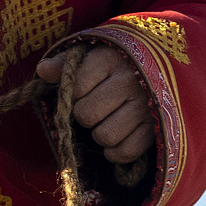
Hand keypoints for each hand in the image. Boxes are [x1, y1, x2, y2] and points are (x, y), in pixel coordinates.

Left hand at [34, 42, 153, 169]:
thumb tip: (43, 70)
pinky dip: (116, 152)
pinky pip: (126, 151)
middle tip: (97, 106)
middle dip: (85, 114)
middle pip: (86, 115)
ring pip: (104, 136)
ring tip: (108, 120)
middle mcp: (130, 81)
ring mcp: (146, 106)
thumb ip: (66, 62)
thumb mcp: (92, 54)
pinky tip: (117, 138)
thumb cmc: (117, 63)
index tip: (85, 88)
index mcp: (111, 59)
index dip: (74, 93)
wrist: (162, 69)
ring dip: (100, 133)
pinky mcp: (156, 129)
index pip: (76, 87)